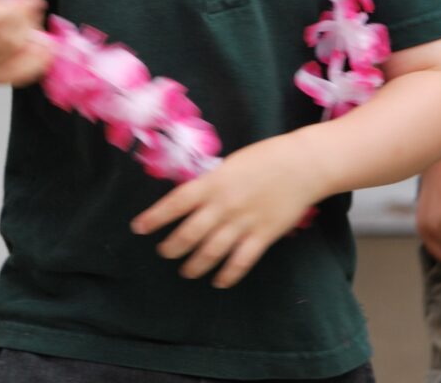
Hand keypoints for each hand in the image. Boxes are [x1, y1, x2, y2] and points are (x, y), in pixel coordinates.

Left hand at [130, 134, 318, 288]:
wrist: (301, 165)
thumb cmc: (264, 158)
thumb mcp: (230, 164)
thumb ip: (211, 183)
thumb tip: (190, 200)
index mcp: (214, 182)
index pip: (176, 202)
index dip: (155, 217)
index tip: (138, 228)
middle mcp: (224, 204)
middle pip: (190, 233)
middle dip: (172, 247)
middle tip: (164, 252)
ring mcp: (244, 222)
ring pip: (211, 251)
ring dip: (195, 264)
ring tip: (187, 270)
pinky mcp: (263, 235)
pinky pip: (241, 261)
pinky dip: (228, 275)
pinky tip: (219, 281)